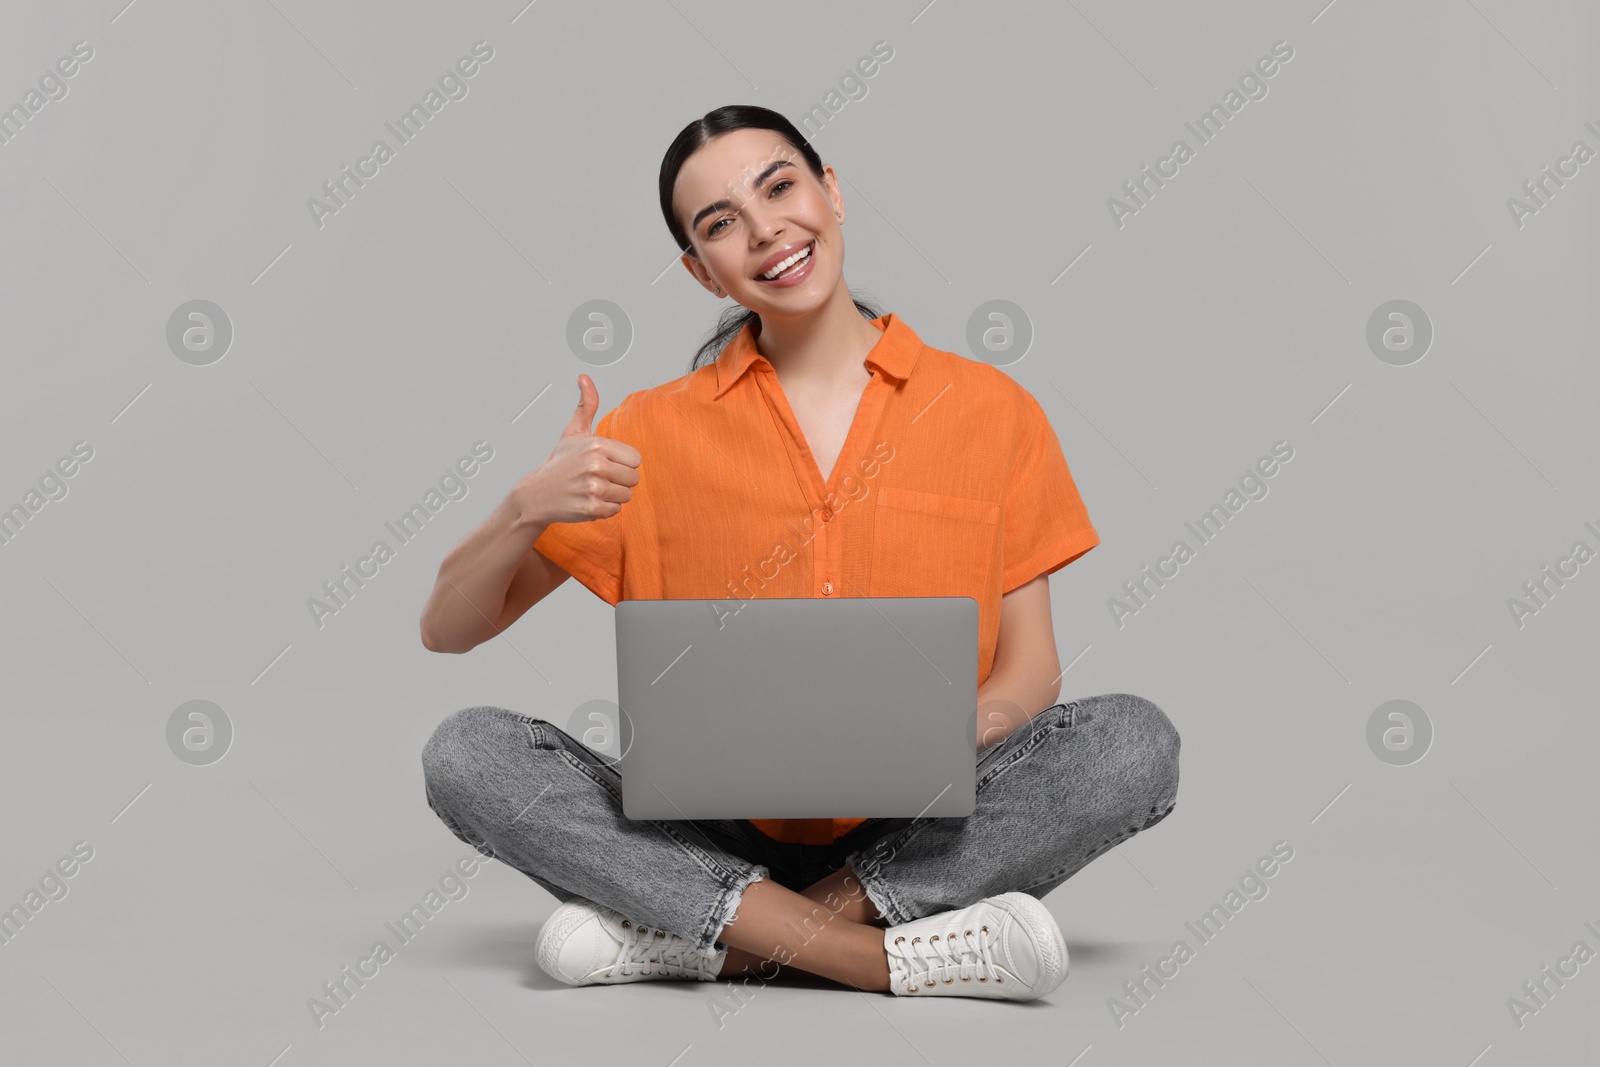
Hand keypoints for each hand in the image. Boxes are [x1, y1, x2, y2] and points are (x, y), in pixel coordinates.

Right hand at [512, 373, 641, 524]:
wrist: (536, 495)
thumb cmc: (559, 463)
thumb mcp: (573, 432)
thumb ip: (586, 405)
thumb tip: (584, 377)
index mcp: (596, 445)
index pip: (635, 459)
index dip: (622, 463)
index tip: (604, 464)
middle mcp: (595, 465)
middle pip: (633, 478)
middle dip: (618, 481)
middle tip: (596, 478)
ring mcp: (593, 488)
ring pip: (626, 495)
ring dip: (612, 496)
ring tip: (592, 489)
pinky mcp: (592, 508)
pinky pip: (616, 511)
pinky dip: (604, 509)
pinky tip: (588, 501)